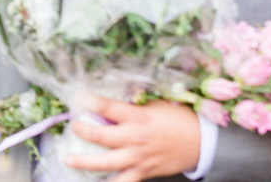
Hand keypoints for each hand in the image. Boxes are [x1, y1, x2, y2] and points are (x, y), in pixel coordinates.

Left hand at [65, 96, 200, 181]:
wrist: (201, 142)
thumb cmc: (178, 119)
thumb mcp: (156, 104)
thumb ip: (134, 103)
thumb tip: (114, 97)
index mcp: (138, 117)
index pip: (107, 107)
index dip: (89, 102)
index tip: (77, 98)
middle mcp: (134, 138)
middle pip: (100, 136)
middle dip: (82, 130)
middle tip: (73, 125)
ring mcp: (138, 158)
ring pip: (106, 163)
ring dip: (84, 162)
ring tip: (69, 159)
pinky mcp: (144, 172)